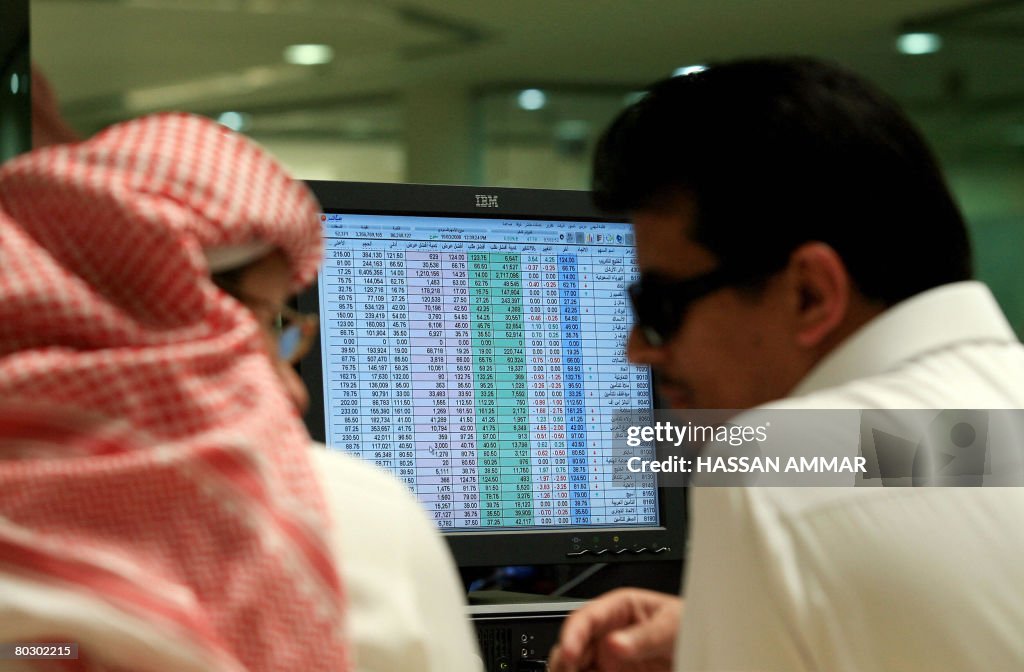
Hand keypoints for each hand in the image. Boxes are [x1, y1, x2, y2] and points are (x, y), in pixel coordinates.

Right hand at [548, 588, 681, 671]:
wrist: (706, 651)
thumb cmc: (692, 628)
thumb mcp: (673, 625)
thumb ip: (646, 635)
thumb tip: (614, 643)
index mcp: (618, 610)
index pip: (586, 617)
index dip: (572, 634)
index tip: (570, 653)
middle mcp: (607, 635)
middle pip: (572, 646)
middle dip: (565, 660)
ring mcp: (609, 660)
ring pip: (575, 667)